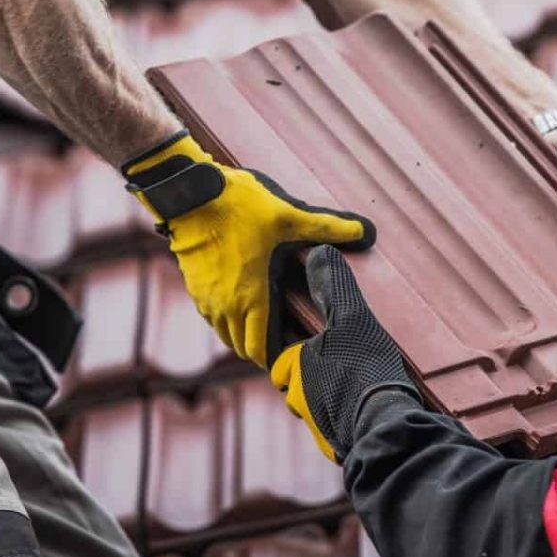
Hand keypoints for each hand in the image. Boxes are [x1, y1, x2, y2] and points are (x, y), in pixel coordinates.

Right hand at [123, 131, 375, 367]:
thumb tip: (366, 232)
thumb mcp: (289, 217)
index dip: (278, 359)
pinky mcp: (194, 288)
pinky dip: (227, 320)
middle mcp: (225, 307)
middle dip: (263, 350)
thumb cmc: (239, 207)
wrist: (190, 196)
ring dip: (243, 335)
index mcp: (251, 298)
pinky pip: (212, 317)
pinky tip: (244, 303)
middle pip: (242, 347)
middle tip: (287, 342)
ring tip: (268, 325)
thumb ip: (328, 227)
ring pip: (225, 334)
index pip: (261, 350)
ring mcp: (206, 300)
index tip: (295, 356)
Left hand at [271, 245, 421, 461]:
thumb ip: (334, 287)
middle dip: (318, 374)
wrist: (387, 428)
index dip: (303, 346)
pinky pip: (339, 425)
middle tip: (349, 360)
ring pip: (320, 404)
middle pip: (302, 381)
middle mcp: (298, 400)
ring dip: (335, 396)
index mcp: (293, 367)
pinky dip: (350, 416)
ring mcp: (318, 427)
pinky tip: (371, 406)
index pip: (285, 354)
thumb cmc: (365, 370)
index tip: (326, 340)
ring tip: (362, 382)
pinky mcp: (339, 446)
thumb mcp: (353, 318)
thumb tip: (319, 251)